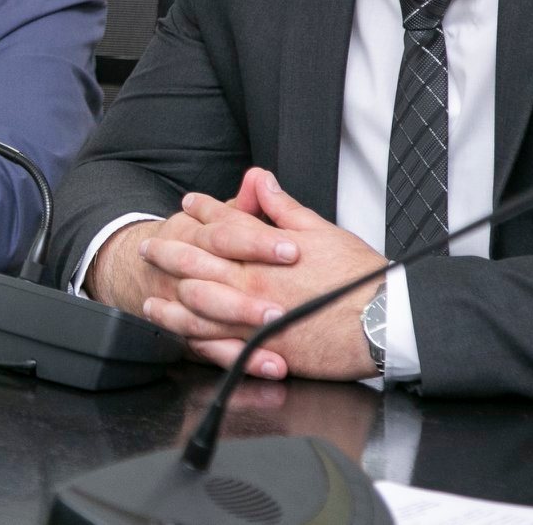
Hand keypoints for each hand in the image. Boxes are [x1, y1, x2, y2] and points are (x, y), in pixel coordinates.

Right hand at [86, 206, 289, 379]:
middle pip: (211, 279)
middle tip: (284, 305)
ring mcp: (181, 304)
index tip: (292, 250)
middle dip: (247, 293)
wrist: (144, 266)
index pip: (225, 235)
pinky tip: (271, 365)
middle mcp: (182, 270)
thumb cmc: (196, 242)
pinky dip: (241, 359)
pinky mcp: (189, 334)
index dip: (258, 242)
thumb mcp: (215, 218)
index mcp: (192, 234)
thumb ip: (242, 204)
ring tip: (275, 331)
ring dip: (241, 325)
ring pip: (204, 318)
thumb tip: (259, 177)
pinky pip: (211, 351)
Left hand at [141, 167, 384, 381]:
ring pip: (197, 311)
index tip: (188, 203)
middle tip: (149, 248)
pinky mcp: (263, 350)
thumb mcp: (321, 231)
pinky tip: (183, 339)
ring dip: (171, 305)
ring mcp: (253, 319)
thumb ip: (283, 208)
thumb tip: (261, 181)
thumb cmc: (358, 279)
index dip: (203, 211)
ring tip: (151, 301)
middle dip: (169, 254)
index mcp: (263, 252)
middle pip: (197, 265)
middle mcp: (250, 284)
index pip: (223, 225)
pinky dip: (196, 342)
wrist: (383, 324)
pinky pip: (218, 347)